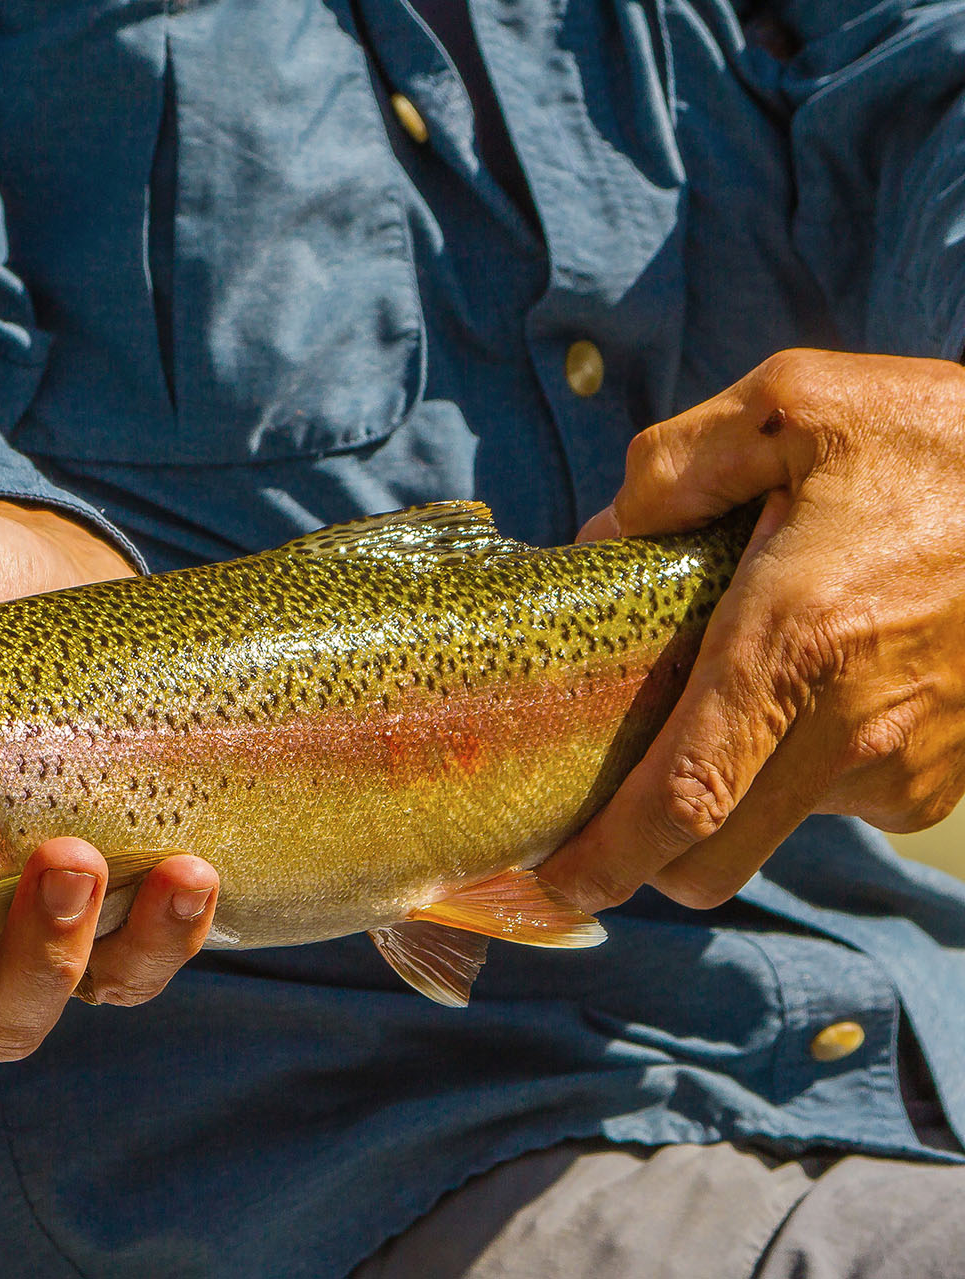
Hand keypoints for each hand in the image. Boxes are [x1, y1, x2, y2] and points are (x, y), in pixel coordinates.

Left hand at [541, 350, 964, 913]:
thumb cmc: (945, 439)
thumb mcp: (794, 403)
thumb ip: (675, 467)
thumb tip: (604, 531)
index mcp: (792, 646)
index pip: (682, 800)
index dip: (609, 859)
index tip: (554, 883)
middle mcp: (850, 730)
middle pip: (712, 859)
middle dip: (646, 856)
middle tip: (602, 805)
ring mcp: (906, 766)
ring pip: (771, 823)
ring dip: (732, 783)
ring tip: (742, 679)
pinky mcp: (944, 779)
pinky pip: (837, 796)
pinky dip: (799, 762)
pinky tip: (812, 679)